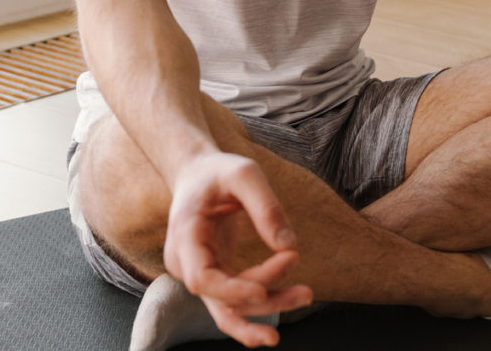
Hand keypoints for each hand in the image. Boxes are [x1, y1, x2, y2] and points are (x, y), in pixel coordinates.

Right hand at [163, 151, 312, 346]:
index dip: (231, 290)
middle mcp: (186, 262)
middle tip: (306, 288)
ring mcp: (197, 273)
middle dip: (264, 296)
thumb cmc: (219, 171)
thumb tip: (290, 247)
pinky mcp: (213, 276)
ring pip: (228, 307)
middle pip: (221, 297)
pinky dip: (256, 309)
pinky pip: (232, 302)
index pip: (202, 277)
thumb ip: (265, 206)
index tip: (263, 290)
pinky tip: (279, 320)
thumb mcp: (244, 173)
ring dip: (267, 307)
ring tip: (306, 296)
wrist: (197, 173)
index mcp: (185, 234)